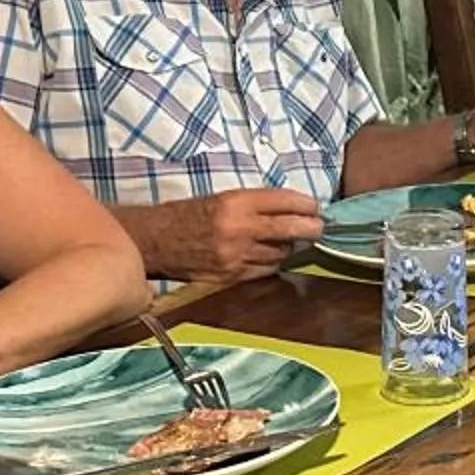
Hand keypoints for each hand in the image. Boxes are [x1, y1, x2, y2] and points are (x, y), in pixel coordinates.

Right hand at [146, 187, 325, 281]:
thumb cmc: (188, 214)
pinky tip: (270, 256)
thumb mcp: (222, 198)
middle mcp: (239, 229)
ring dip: (289, 247)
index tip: (316, 207)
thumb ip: (256, 204)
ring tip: (290, 241)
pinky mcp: (231, 276)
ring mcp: (236, 256)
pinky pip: (265, 271)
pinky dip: (272, 263)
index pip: (284, 202)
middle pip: (290, 229)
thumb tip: (293, 210)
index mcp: (235, 203)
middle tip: (320, 227)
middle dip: (311, 228)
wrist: (155, 240)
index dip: (306, 205)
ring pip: (281, 253)